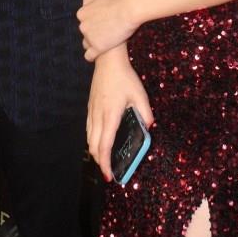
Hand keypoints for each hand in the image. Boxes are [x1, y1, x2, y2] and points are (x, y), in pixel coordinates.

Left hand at [77, 0, 137, 60]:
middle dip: (94, 32)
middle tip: (108, 31)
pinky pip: (89, 56)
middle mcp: (83, 25)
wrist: (129, 9)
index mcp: (81, 13)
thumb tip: (87, 2)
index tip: (103, 22)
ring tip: (106, 42)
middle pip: (86, 32)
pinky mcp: (97, 47)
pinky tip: (101, 53)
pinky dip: (93, 56)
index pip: (84, 20)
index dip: (93, 22)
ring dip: (94, 43)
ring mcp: (89, 37)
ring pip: (87, 44)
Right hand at [87, 45, 152, 181]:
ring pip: (89, 138)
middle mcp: (98, 116)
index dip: (105, 163)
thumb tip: (149, 126)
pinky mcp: (90, 107)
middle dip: (100, 161)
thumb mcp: (139, 94)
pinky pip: (88, 129)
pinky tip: (98, 141)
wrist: (108, 61)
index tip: (109, 175)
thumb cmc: (124, 77)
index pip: (105, 145)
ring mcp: (91, 111)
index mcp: (110, 115)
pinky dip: (92, 140)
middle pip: (93, 146)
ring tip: (105, 159)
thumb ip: (145, 112)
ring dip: (95, 151)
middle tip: (109, 171)